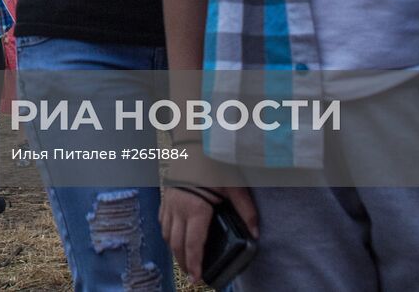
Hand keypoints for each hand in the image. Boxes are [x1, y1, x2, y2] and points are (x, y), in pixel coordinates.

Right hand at [159, 152, 258, 283]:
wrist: (191, 141)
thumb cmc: (214, 162)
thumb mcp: (234, 186)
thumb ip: (246, 210)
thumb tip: (256, 233)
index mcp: (195, 209)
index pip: (193, 245)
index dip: (195, 264)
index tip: (197, 278)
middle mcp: (178, 208)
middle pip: (177, 244)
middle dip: (184, 262)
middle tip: (193, 275)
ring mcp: (169, 202)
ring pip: (167, 234)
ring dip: (174, 250)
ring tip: (185, 260)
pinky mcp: (165, 195)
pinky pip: (162, 220)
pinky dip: (168, 233)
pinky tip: (175, 236)